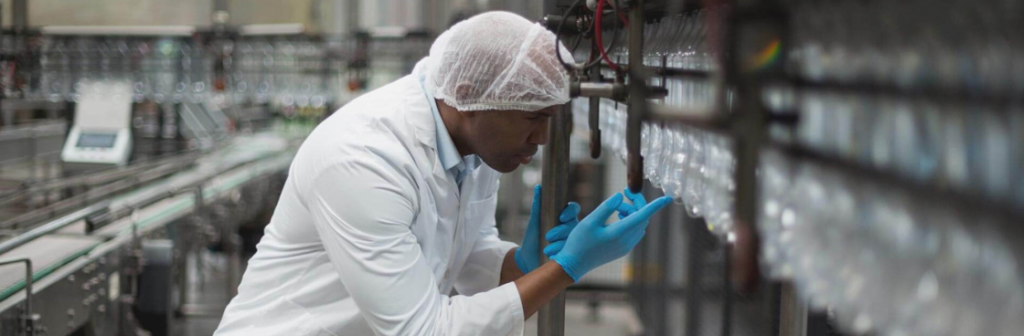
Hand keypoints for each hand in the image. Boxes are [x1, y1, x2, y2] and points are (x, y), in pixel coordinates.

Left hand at [515, 185, 580, 273]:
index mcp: (564, 218)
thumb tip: (538, 187)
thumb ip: (537, 205)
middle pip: (574, 225)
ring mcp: (572, 242)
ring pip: (574, 240)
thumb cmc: (532, 238)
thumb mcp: (534, 222)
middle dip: (562, 231)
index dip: (570, 211)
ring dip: (560, 244)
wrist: (527, 259)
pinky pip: (572, 254)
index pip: (573, 209)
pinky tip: (553, 257)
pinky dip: (561, 254)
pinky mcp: (571, 255)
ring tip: (547, 250)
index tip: (561, 217)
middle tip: (548, 236)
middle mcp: (571, 229)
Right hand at [550, 192, 671, 281]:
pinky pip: (634, 232)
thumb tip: (620, 196)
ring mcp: (625, 247)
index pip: (642, 216)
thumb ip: (606, 207)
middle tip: (625, 193)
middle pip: (642, 218)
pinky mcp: (623, 250)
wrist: (574, 264)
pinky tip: (617, 218)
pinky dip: (630, 221)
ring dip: (632, 212)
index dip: (656, 205)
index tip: (668, 197)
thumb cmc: (579, 242)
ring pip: (639, 225)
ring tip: (616, 208)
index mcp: (619, 233)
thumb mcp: (589, 221)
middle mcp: (626, 241)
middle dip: (636, 203)